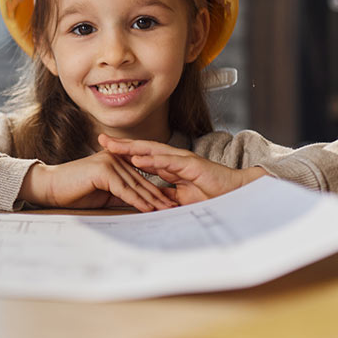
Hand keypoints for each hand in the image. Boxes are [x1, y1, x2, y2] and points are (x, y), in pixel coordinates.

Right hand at [23, 150, 176, 212]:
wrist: (50, 188)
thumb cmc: (74, 192)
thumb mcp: (104, 193)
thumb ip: (121, 194)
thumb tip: (140, 205)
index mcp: (116, 160)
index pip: (140, 178)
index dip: (155, 192)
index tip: (168, 205)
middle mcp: (115, 158)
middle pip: (141, 181)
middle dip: (158, 197)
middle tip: (175, 209)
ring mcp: (109, 162)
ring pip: (136, 185)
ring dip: (152, 200)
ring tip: (166, 212)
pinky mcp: (103, 171)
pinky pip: (124, 189)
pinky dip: (137, 201)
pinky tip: (148, 210)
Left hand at [97, 135, 264, 204]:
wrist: (237, 193)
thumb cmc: (212, 195)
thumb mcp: (180, 198)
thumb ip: (164, 194)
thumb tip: (147, 198)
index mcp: (170, 166)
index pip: (142, 156)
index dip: (124, 152)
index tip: (105, 149)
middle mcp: (174, 159)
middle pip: (143, 149)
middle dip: (121, 144)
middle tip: (100, 139)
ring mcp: (183, 160)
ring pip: (152, 151)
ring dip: (131, 148)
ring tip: (112, 146)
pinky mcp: (192, 166)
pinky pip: (168, 162)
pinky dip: (151, 160)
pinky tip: (136, 159)